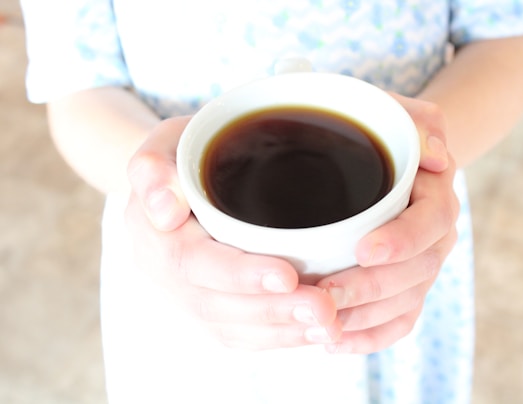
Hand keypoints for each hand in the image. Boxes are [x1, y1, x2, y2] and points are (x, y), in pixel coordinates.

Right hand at [125, 117, 340, 349]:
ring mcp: (185, 294)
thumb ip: (153, 168)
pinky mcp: (207, 305)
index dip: (239, 274)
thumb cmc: (182, 153)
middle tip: (325, 307)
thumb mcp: (164, 142)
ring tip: (329, 325)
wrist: (176, 178)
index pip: (191, 262)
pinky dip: (276, 338)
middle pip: (215, 305)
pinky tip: (314, 333)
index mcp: (153, 232)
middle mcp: (164, 273)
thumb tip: (164, 210)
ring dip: (281, 331)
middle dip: (273, 310)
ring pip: (229, 328)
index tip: (287, 275)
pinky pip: (236, 334)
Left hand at [315, 95, 459, 353]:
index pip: (431, 222)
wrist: (394, 159)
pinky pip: (398, 320)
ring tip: (321, 327)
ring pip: (405, 302)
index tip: (364, 249)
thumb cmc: (383, 133)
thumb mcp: (395, 111)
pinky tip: (335, 343)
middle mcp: (434, 235)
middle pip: (417, 271)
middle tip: (324, 296)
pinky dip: (369, 336)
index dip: (402, 240)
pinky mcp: (404, 287)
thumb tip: (435, 153)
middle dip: (370, 288)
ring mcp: (420, 265)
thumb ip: (417, 119)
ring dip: (364, 318)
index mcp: (434, 194)